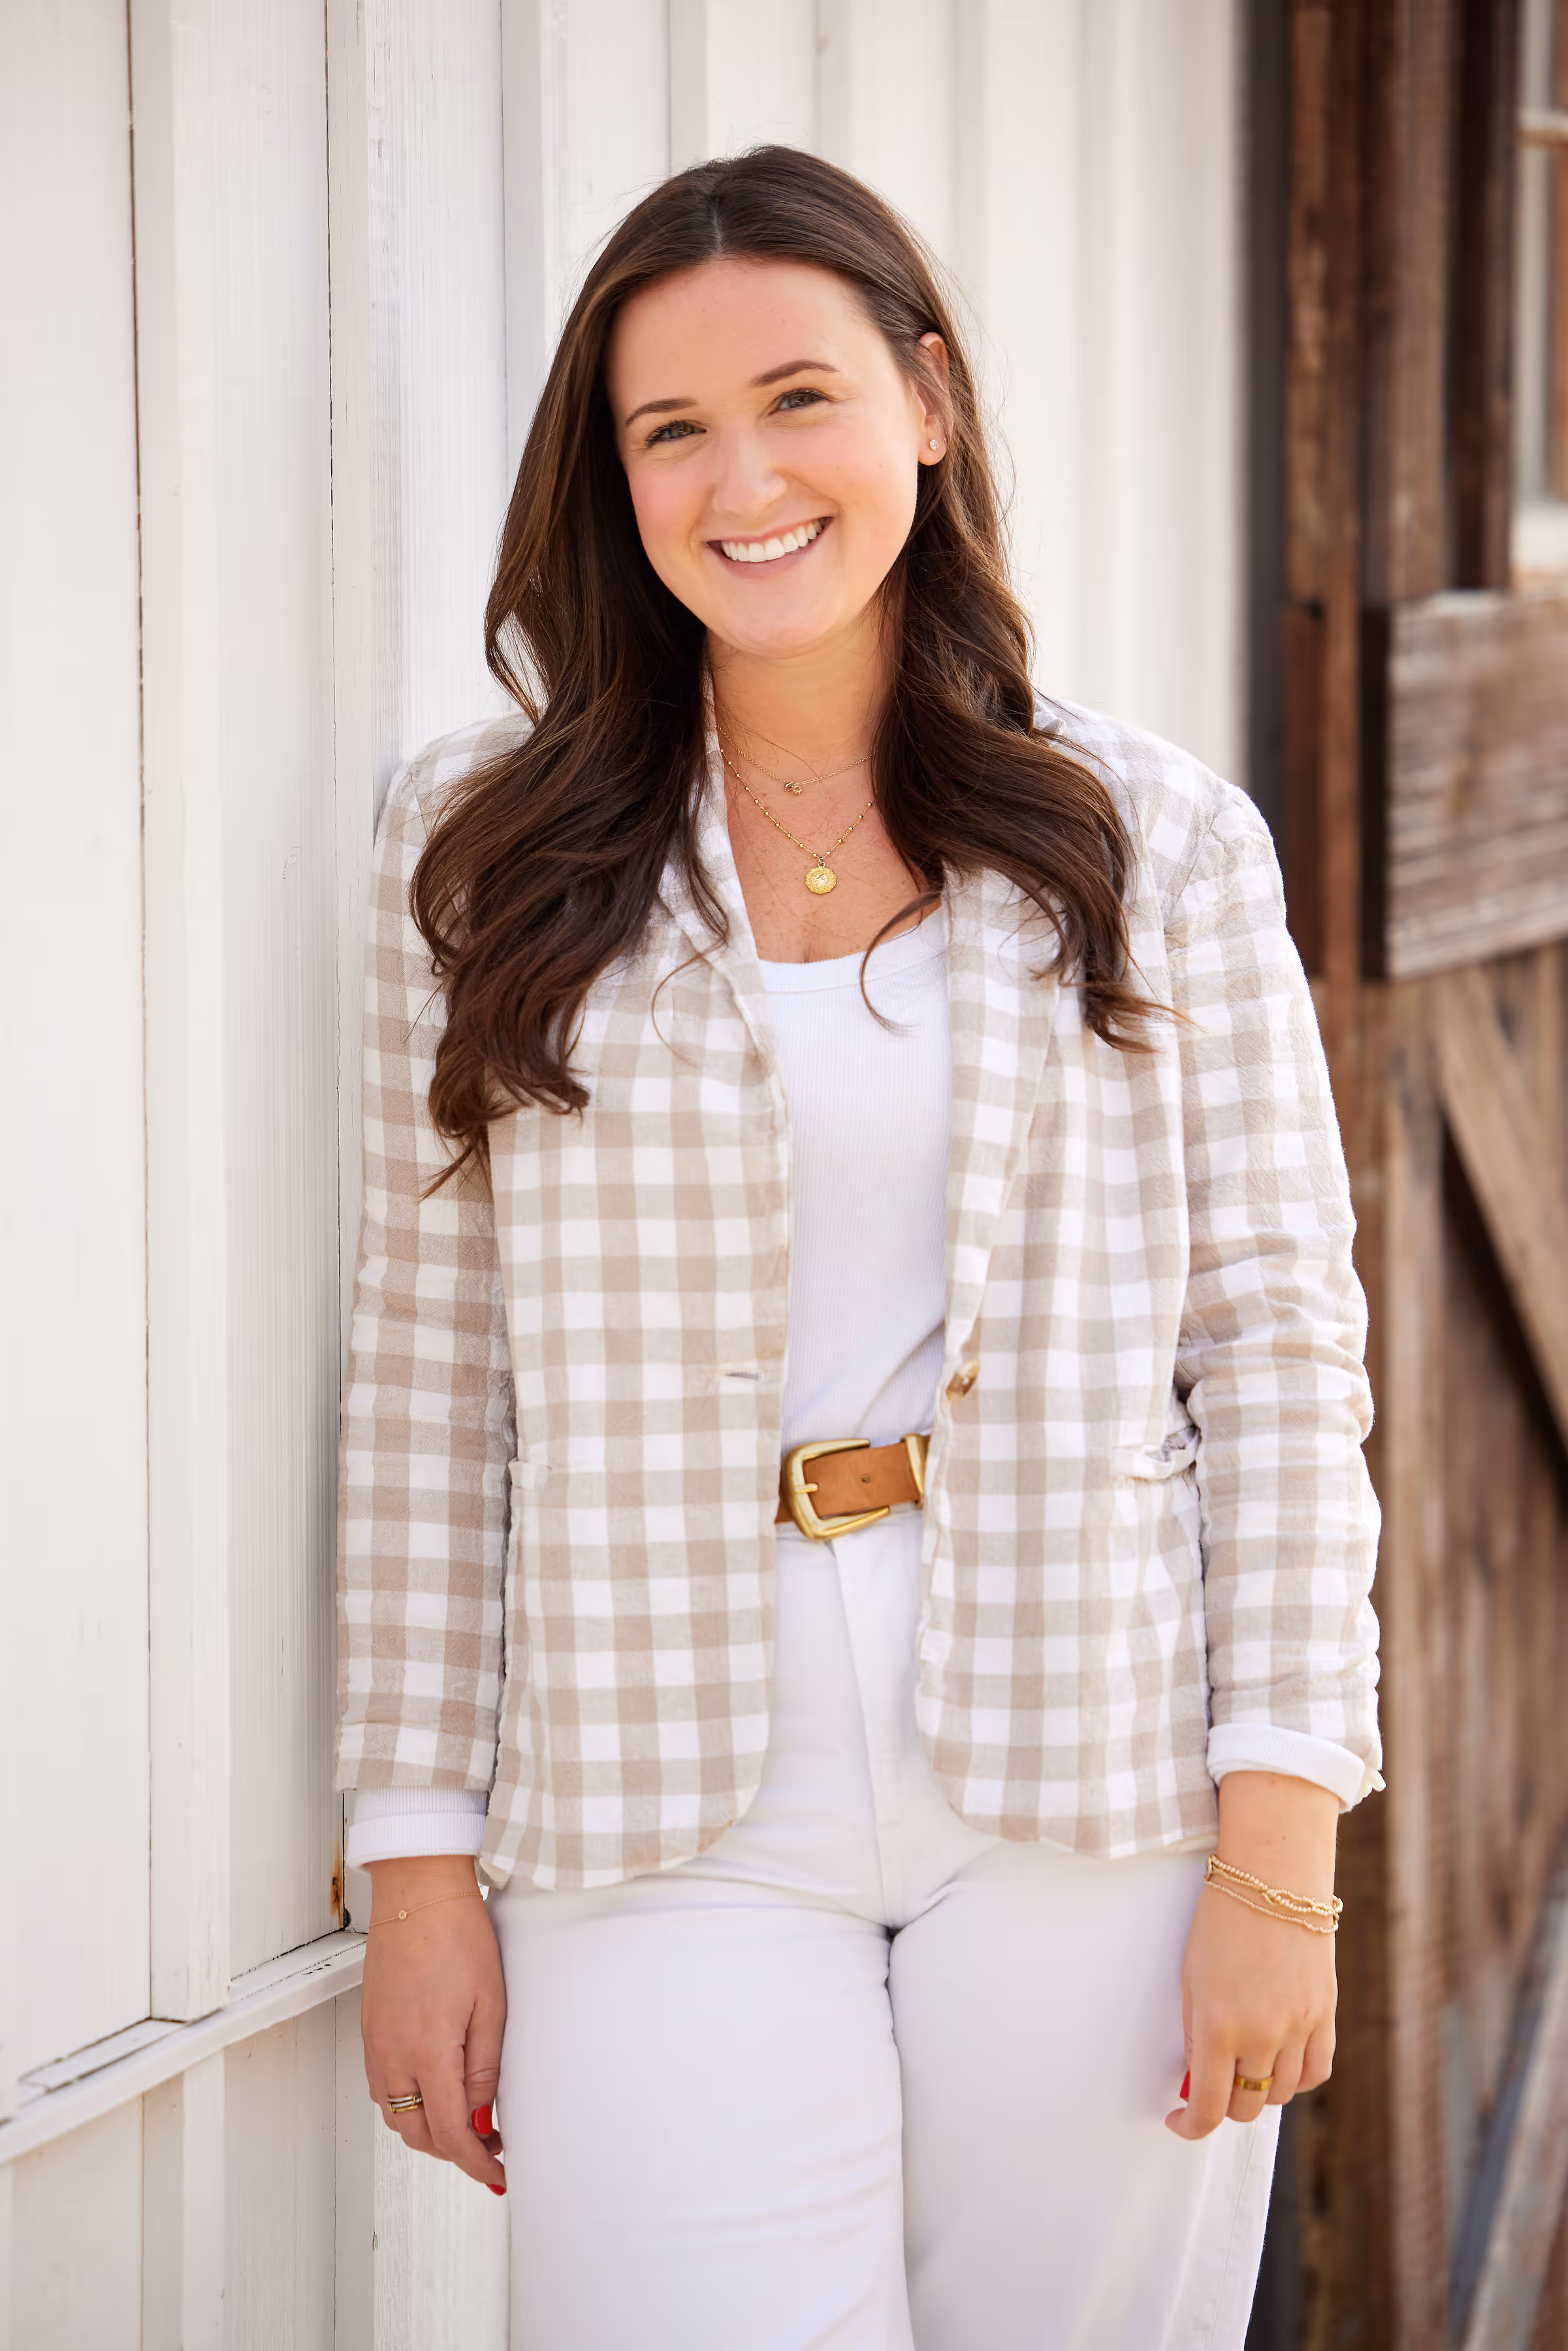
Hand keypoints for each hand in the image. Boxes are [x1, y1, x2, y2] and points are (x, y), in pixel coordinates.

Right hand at [360, 1853, 507, 2191]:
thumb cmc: (459, 1936)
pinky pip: (384, 2088)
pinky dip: (408, 2103)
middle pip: (418, 2135)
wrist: (418, 1892)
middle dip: (454, 2152)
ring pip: (397, 2116)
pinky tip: (435, 2090)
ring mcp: (377, 2044)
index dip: (477, 2163)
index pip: (451, 2134)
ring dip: (430, 2131)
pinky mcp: (370, 2030)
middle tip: (491, 2146)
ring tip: (468, 2120)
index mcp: (428, 2051)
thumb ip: (485, 2068)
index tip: (499, 2173)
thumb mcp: (491, 2004)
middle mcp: (393, 2055)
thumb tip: (483, 2119)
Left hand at [1165, 1771, 1338, 2139]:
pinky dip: (1296, 2078)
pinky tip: (1279, 2064)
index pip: (1207, 2108)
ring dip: (1259, 2091)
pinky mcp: (1325, 2015)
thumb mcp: (1191, 1979)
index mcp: (1217, 2026)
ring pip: (1282, 2095)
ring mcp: (1299, 2028)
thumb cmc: (1220, 1922)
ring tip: (1242, 2063)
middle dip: (1222, 2104)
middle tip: (1210, 2085)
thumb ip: (1195, 2036)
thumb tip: (1195, 2082)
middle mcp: (1262, 2036)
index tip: (1176, 2120)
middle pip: (1246, 2107)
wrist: (1272, 1878)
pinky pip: (1316, 2073)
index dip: (1189, 2126)